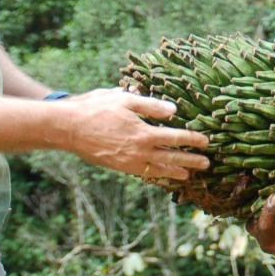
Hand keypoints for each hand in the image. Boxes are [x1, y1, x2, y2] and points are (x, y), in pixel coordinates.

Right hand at [60, 87, 209, 181]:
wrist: (69, 128)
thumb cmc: (96, 109)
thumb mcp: (125, 100)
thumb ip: (151, 105)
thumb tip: (174, 111)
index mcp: (143, 133)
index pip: (176, 138)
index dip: (193, 140)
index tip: (206, 142)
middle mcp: (138, 151)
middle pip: (171, 158)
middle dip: (190, 161)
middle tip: (206, 164)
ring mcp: (128, 161)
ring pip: (158, 169)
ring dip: (175, 172)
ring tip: (188, 175)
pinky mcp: (119, 167)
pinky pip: (142, 173)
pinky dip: (155, 174)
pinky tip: (161, 174)